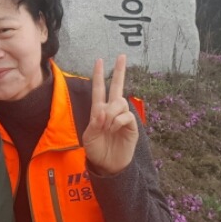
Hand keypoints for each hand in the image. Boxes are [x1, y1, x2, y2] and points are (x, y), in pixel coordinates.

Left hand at [82, 55, 138, 175]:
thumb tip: (102, 111)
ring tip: (107, 126)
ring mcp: (122, 117)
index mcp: (98, 111)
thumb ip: (94, 124)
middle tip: (122, 56)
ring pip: (120, 102)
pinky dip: (118, 120)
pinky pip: (126, 115)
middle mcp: (111, 111)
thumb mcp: (89, 137)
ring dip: (112, 112)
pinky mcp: (131, 126)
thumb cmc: (96, 151)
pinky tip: (114, 128)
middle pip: (116, 87)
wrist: (108, 165)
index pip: (98, 90)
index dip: (98, 76)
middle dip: (119, 71)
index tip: (99, 61)